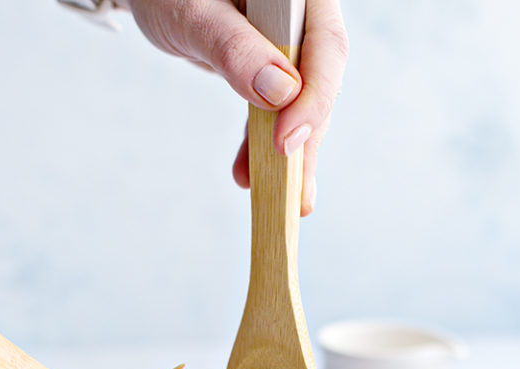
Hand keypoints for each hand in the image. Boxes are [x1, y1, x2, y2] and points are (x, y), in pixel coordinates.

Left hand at [121, 0, 347, 215]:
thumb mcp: (193, 15)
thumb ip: (235, 48)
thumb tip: (281, 93)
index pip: (326, 46)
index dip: (313, 99)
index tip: (286, 144)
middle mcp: (303, 14)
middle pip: (320, 82)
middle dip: (306, 142)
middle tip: (295, 195)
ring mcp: (290, 43)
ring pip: (301, 103)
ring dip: (288, 155)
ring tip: (278, 199)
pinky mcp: (271, 66)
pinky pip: (275, 110)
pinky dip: (260, 144)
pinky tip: (247, 174)